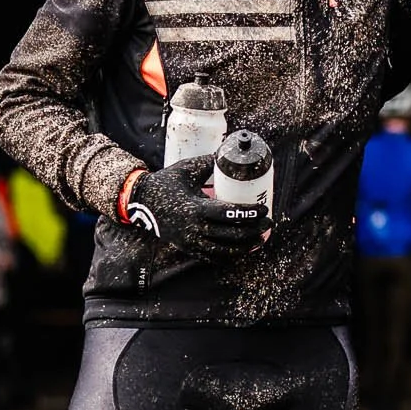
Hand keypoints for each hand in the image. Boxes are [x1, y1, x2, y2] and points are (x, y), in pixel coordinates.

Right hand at [123, 156, 265, 257]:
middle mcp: (194, 229)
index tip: (264, 209)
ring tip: (261, 238)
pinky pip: (213, 257)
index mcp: (196, 208)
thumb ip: (210, 162)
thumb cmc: (166, 182)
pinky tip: (242, 250)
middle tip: (268, 223)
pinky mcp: (188, 248)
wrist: (142, 202)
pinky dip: (230, 256)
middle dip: (253, 230)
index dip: (249, 213)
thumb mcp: (187, 169)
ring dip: (246, 247)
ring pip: (224, 251)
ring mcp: (191, 242)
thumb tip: (231, 152)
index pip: (229, 214)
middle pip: (231, 235)